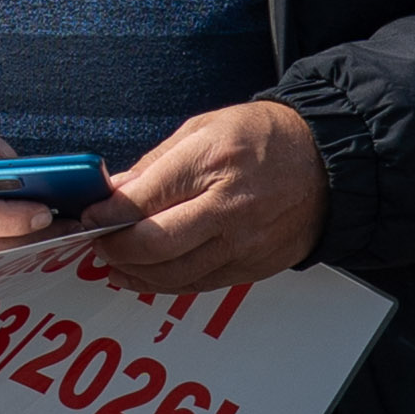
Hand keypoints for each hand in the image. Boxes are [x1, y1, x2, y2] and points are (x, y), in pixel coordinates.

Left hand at [93, 102, 328, 292]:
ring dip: (133, 273)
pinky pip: (200, 284)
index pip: (142, 200)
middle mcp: (229, 208)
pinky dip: (165, 284)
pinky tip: (144, 275)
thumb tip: (113, 192)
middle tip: (96, 242)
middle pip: (154, 245)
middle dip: (113, 248)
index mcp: (212, 163)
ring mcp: (245, 243)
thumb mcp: (202, 129)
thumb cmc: (264, 138)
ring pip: (174, 275)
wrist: (328, 163)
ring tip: (113, 262)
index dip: (105, 215)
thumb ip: (154, 163)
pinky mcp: (256, 266)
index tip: (87, 217)